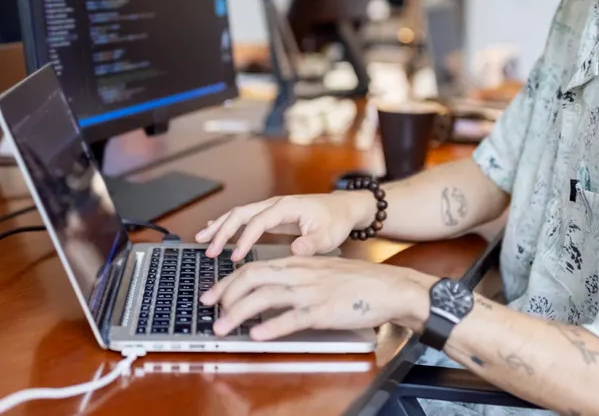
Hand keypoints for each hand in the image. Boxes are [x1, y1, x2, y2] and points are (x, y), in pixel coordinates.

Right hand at [196, 193, 376, 261]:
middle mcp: (275, 204)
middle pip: (241, 213)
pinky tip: (214, 230)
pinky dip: (228, 224)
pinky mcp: (271, 215)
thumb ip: (312, 244)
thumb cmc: (336, 221)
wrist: (344, 208)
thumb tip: (295, 250)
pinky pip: (245, 218)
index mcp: (287, 207)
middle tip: (208, 250)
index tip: (235, 256)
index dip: (244, 239)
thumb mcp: (329, 235)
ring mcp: (271, 208)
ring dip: (220, 226)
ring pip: (239, 214)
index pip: (258, 222)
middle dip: (223, 231)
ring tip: (201, 239)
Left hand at [199, 257, 434, 340]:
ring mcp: (310, 292)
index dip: (229, 281)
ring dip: (238, 313)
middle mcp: (300, 274)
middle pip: (251, 277)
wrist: (389, 287)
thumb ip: (296, 277)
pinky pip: (291, 318)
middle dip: (225, 293)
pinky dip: (270, 327)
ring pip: (264, 297)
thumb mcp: (322, 272)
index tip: (213, 294)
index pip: (254, 267)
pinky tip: (256, 335)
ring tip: (222, 327)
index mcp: (298, 263)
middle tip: (209, 309)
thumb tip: (271, 289)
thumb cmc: (358, 282)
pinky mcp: (323, 311)